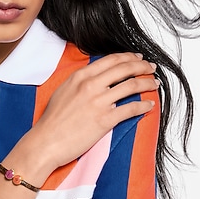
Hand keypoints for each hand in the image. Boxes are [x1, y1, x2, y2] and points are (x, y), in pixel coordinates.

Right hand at [25, 52, 157, 173]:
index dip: (128, 57)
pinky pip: (131, 108)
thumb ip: (80, 82)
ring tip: (153, 84)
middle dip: (142, 66)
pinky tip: (149, 105)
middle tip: (151, 67)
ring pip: (132, 86)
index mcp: (80, 76)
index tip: (137, 58)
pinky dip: (144, 105)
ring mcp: (99, 102)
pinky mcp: (105, 120)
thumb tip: (96, 78)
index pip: (111, 60)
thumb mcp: (63, 91)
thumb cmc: (52, 120)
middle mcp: (91, 85)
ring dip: (147, 83)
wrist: (46, 141)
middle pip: (125, 69)